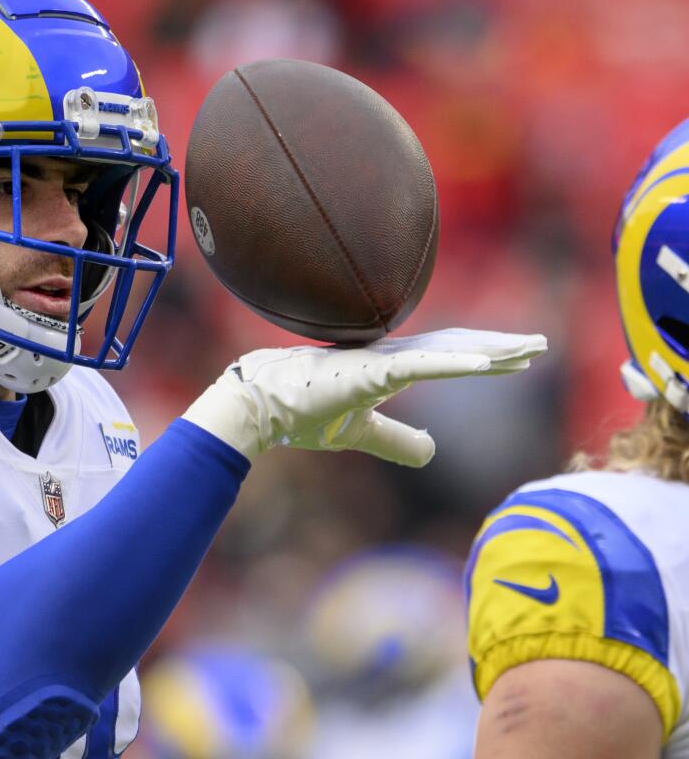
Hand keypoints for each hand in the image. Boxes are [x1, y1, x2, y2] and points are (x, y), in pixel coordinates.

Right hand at [182, 328, 547, 466]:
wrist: (257, 407)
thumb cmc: (300, 414)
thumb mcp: (359, 434)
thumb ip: (395, 440)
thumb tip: (432, 452)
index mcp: (387, 368)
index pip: (447, 359)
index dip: (484, 359)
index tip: (519, 359)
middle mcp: (389, 357)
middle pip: (456, 348)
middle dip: (500, 347)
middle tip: (540, 344)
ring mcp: (380, 362)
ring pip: (447, 352)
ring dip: (489, 350)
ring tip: (527, 349)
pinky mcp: (369, 372)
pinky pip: (420, 366)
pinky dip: (455, 364)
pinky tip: (486, 363)